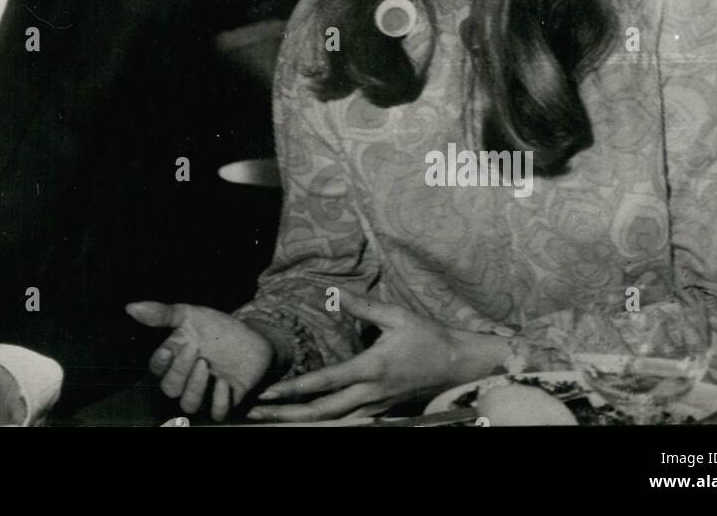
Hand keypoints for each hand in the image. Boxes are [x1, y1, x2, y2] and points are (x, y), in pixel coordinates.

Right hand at [126, 301, 274, 420]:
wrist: (253, 335)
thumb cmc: (217, 326)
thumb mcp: (191, 315)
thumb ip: (162, 313)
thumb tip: (130, 307)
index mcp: (175, 357)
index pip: (156, 369)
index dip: (160, 363)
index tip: (170, 349)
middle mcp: (187, 377)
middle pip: (170, 389)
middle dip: (180, 371)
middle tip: (196, 351)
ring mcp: (206, 391)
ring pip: (189, 405)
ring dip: (195, 387)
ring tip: (207, 366)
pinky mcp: (226, 400)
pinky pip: (216, 413)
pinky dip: (219, 400)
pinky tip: (225, 382)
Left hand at [246, 291, 509, 422]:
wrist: (460, 364)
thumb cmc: (429, 336)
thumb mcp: (397, 314)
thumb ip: (362, 306)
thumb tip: (334, 293)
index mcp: (371, 368)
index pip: (325, 382)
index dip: (293, 388)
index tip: (268, 391)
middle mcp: (371, 393)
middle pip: (322, 412)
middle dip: (286, 413)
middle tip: (256, 412)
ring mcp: (377, 407)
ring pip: (333, 422)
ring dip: (301, 421)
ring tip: (272, 418)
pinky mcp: (383, 411)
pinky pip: (349, 423)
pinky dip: (325, 423)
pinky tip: (307, 420)